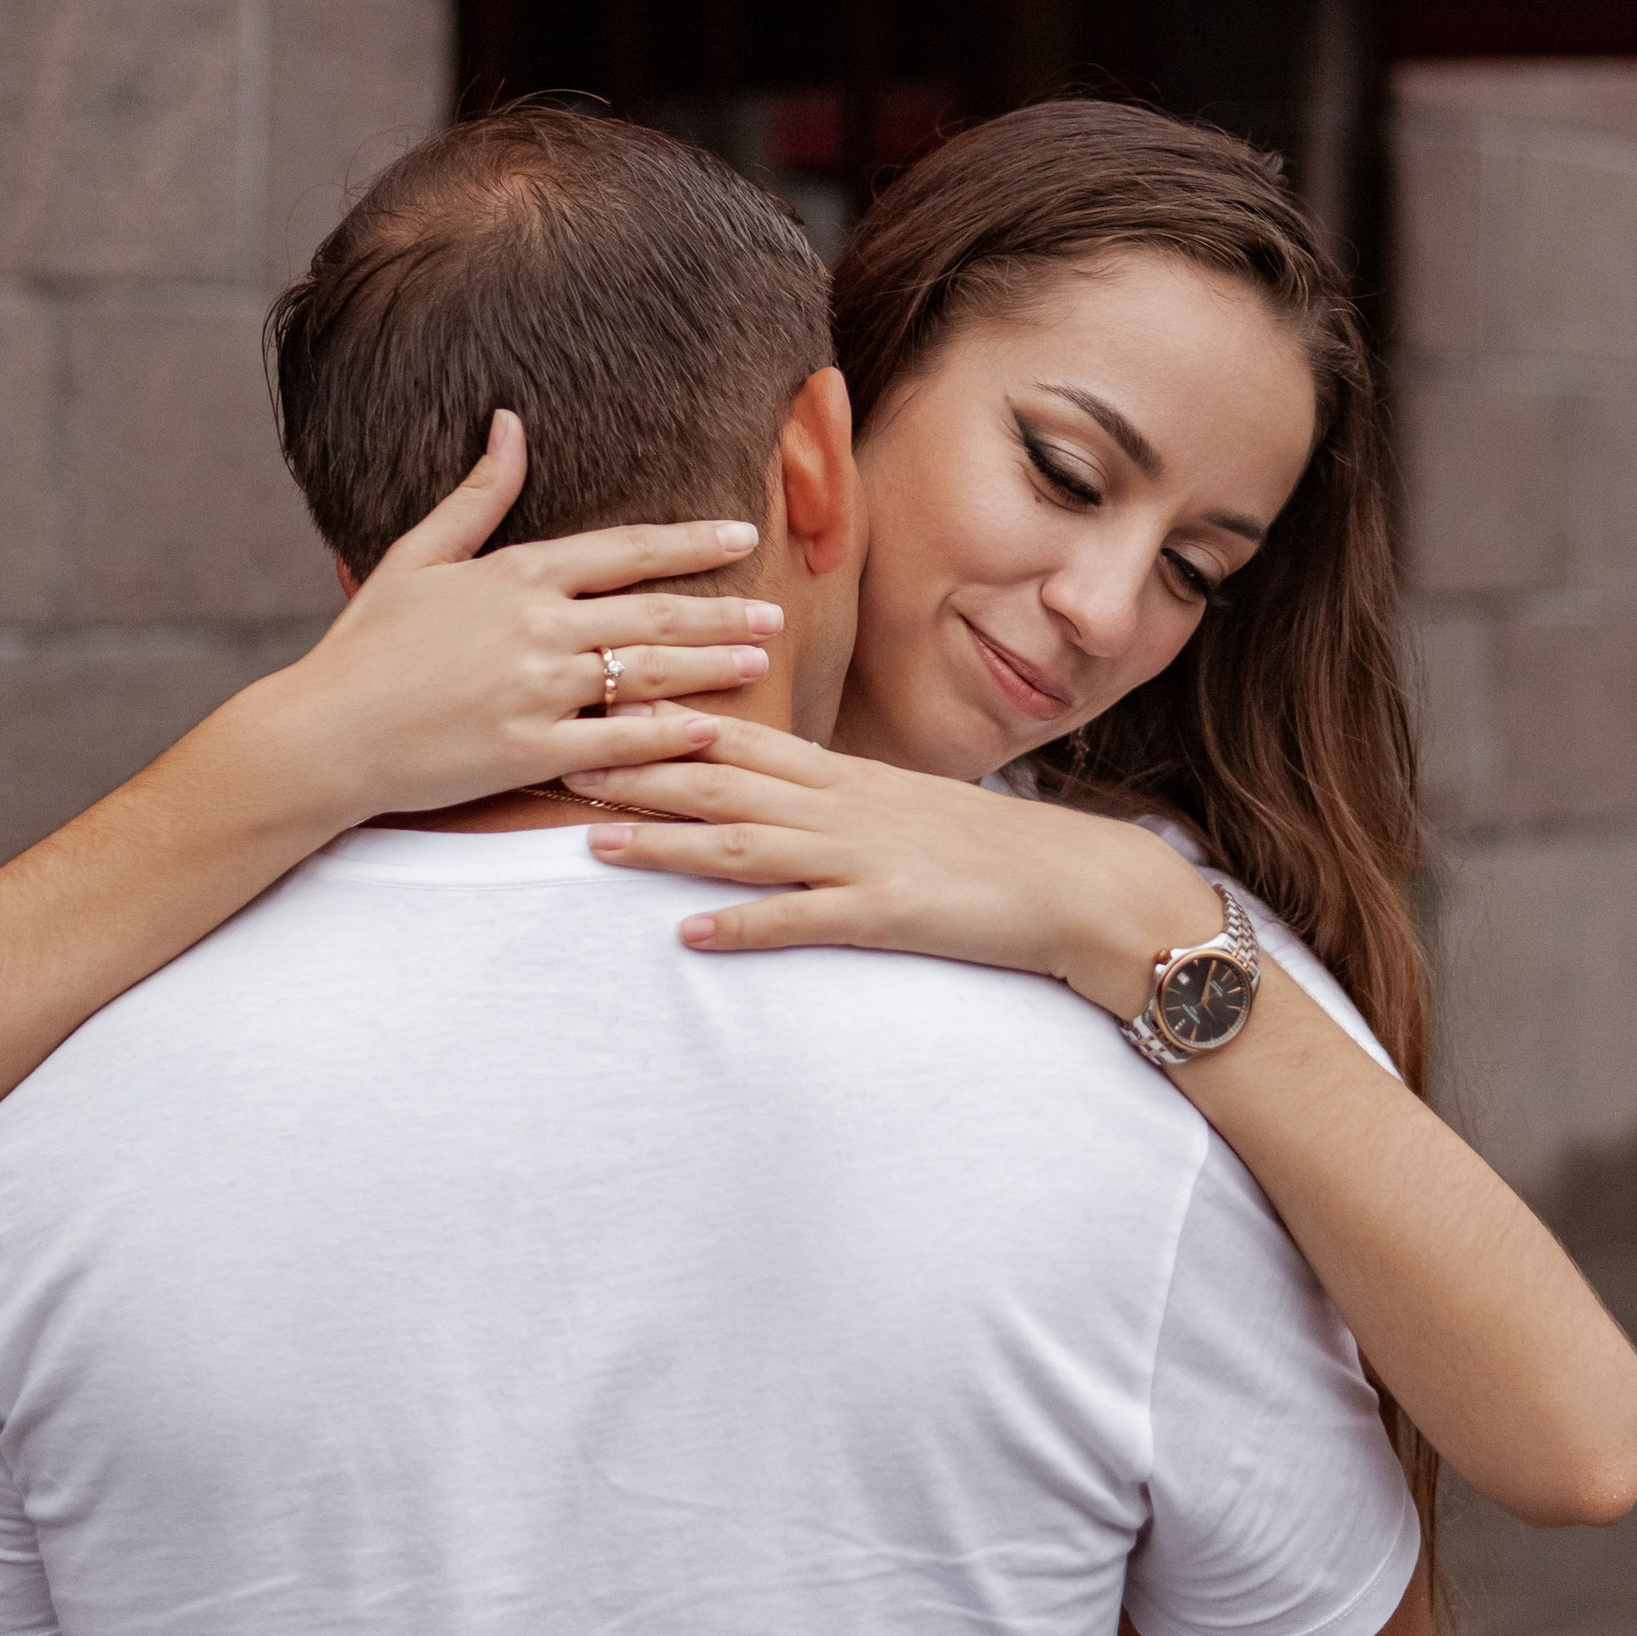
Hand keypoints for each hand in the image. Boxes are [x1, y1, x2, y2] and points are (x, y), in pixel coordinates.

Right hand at [252, 414, 785, 826]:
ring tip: (761, 661)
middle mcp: (535, 627)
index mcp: (514, 575)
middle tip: (775, 612)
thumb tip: (509, 424)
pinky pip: (617, 742)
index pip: (623, 549)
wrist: (321, 733)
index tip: (742, 533)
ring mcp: (535, 691)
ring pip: (647, 673)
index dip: (689, 541)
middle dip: (722, 610)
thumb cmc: (365, 646)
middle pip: (653, 612)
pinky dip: (667, 735)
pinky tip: (710, 729)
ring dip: (711, 666)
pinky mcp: (528, 752)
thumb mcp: (416, 558)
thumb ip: (477, 496)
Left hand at [578, 726, 1227, 1014]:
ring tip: (594, 839)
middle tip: (560, 754)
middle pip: (722, 779)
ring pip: (745, 842)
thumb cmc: (989, 850)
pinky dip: (742, 926)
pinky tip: (688, 934)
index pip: (741, 735)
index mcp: (845, 777)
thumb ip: (833, 798)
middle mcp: (843, 807)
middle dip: (637, 768)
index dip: (664, 717)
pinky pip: (801, 921)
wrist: (1076, 884)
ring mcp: (861, 859)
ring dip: (666, 840)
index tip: (597, 702)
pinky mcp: (886, 915)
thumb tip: (768, 792)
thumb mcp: (902, 807)